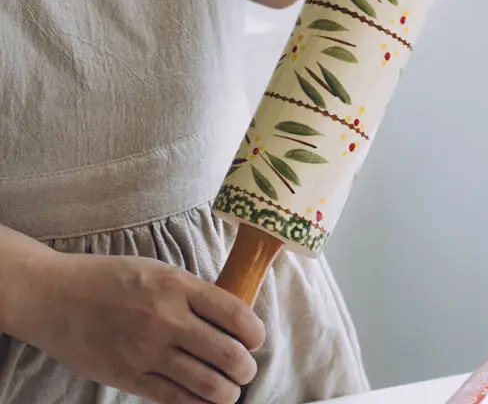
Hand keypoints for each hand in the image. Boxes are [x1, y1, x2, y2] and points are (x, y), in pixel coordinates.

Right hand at [21, 252, 265, 403]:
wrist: (57, 297)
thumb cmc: (112, 278)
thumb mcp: (159, 271)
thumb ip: (193, 292)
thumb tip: (229, 314)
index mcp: (178, 286)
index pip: (235, 313)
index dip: (255, 332)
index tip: (256, 338)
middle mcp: (167, 318)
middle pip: (227, 353)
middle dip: (245, 367)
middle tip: (246, 369)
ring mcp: (147, 351)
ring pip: (206, 383)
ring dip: (227, 392)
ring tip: (230, 390)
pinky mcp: (128, 377)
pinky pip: (174, 399)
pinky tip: (204, 402)